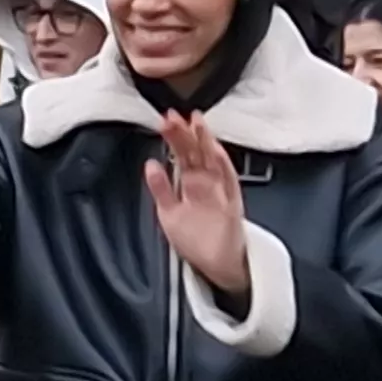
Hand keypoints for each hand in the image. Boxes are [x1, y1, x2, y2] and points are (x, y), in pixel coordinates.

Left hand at [145, 112, 251, 297]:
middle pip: (196, 154)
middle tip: (174, 115)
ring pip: (212, 161)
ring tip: (197, 122)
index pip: (182, 156)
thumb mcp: (169, 212)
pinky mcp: (231, 205)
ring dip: (205, 142)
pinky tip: (214, 150)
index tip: (165, 120)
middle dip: (185, 134)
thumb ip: (160, 188)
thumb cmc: (196, 238)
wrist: (218, 265)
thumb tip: (150, 164)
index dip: (174, 138)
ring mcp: (220, 192)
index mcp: (192, 184)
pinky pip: (227, 182)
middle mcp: (207, 184)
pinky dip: (221, 165)